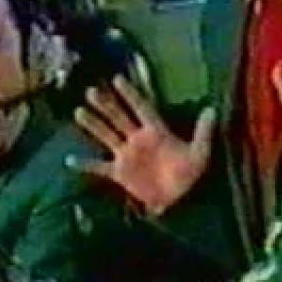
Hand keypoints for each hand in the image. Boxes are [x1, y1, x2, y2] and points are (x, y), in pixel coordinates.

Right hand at [71, 76, 215, 215]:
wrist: (180, 203)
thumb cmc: (190, 176)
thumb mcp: (200, 153)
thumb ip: (203, 131)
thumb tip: (212, 108)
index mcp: (156, 132)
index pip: (141, 107)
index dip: (131, 93)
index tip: (118, 78)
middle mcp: (138, 140)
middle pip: (119, 117)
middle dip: (106, 104)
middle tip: (92, 90)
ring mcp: (127, 156)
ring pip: (107, 135)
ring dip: (93, 124)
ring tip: (79, 111)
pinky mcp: (120, 174)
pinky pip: (99, 167)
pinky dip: (85, 164)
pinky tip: (70, 160)